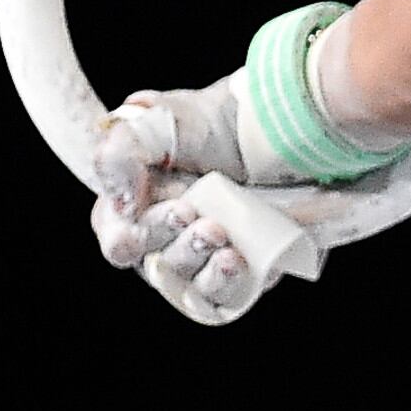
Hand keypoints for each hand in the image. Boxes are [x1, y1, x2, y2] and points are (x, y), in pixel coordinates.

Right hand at [87, 75, 300, 322]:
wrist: (293, 120)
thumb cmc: (220, 116)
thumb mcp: (157, 118)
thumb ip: (118, 154)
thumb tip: (121, 203)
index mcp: (146, 201)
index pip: (118, 236)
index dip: (120, 237)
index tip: (133, 223)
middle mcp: (177, 230)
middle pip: (151, 258)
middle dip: (163, 237)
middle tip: (188, 211)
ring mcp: (214, 249)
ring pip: (185, 280)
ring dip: (193, 260)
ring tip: (218, 232)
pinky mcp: (250, 264)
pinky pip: (225, 294)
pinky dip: (222, 282)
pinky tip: (234, 258)